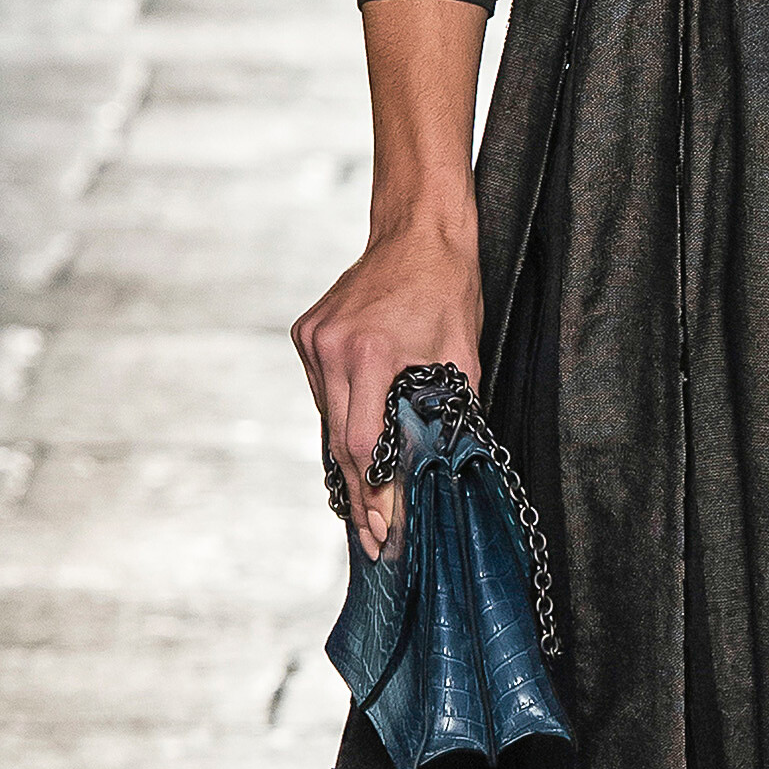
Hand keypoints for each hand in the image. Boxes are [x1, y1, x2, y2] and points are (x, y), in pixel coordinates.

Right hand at [293, 197, 480, 554]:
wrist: (418, 229)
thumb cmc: (449, 288)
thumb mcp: (462, 354)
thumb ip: (448, 411)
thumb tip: (440, 468)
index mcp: (371, 353)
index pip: (363, 444)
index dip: (373, 496)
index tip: (383, 534)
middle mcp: (332, 348)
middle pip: (338, 441)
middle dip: (359, 495)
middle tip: (374, 539)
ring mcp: (313, 340)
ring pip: (328, 418)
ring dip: (350, 455)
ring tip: (371, 499)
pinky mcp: (306, 333)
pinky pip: (323, 391)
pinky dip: (342, 414)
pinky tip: (360, 435)